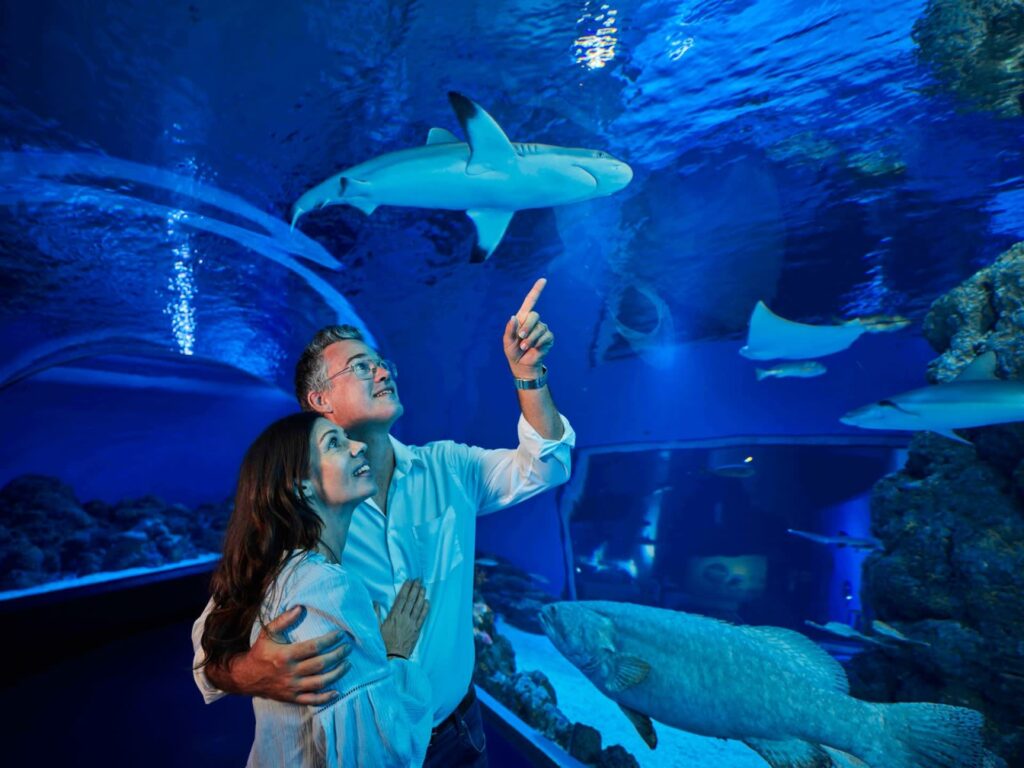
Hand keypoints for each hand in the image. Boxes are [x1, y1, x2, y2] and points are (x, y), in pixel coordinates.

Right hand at [209, 605, 351, 704]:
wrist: (245, 677)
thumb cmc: (260, 652)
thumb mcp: (268, 633)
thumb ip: (284, 620)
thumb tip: (300, 608)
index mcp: (285, 655)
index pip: (313, 647)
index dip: (329, 640)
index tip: (340, 634)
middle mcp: (290, 672)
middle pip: (320, 665)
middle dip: (337, 656)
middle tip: (348, 648)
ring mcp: (291, 687)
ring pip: (319, 682)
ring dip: (337, 674)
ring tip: (348, 664)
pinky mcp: (291, 698)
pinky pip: (311, 700)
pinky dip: (325, 698)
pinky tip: (337, 691)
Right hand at [376, 579, 428, 658]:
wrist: (393, 657)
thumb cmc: (383, 643)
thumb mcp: (376, 628)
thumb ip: (375, 614)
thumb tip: (375, 602)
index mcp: (394, 616)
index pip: (401, 599)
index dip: (406, 589)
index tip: (409, 581)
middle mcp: (404, 618)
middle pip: (411, 600)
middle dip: (415, 589)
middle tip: (419, 580)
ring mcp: (412, 624)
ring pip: (418, 607)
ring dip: (421, 596)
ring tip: (424, 588)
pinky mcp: (417, 630)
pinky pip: (422, 617)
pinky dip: (425, 609)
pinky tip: (427, 602)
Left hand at [504, 278, 553, 378]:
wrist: (522, 365)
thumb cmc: (513, 352)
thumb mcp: (507, 341)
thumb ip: (509, 330)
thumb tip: (513, 317)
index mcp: (522, 318)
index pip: (530, 301)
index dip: (537, 290)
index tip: (543, 280)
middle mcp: (533, 322)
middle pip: (534, 315)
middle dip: (527, 327)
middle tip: (521, 337)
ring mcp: (542, 329)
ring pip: (540, 328)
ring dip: (531, 339)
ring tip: (524, 347)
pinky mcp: (548, 338)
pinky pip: (545, 336)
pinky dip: (538, 343)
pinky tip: (534, 348)